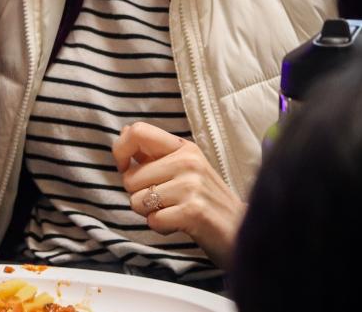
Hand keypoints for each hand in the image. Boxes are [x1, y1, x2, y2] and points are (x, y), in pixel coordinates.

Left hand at [114, 122, 244, 268]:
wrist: (241, 230)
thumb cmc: (206, 200)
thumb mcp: (185, 169)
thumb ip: (155, 154)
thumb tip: (126, 132)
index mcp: (183, 147)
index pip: (138, 132)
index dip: (121, 151)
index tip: (126, 168)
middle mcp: (188, 161)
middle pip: (130, 177)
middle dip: (138, 195)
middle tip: (164, 201)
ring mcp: (192, 185)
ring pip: (137, 201)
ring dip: (150, 213)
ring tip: (174, 212)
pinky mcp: (194, 211)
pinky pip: (153, 220)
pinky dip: (161, 227)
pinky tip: (179, 224)